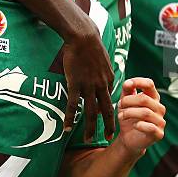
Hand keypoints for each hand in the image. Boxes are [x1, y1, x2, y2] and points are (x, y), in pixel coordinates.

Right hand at [63, 25, 114, 140]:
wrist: (83, 37)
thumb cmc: (91, 43)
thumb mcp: (102, 57)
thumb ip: (102, 68)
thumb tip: (101, 72)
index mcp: (109, 78)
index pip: (110, 98)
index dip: (109, 109)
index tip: (107, 119)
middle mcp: (102, 85)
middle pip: (106, 109)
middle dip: (108, 125)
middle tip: (108, 137)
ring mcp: (89, 86)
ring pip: (91, 112)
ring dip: (90, 127)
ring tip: (89, 139)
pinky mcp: (76, 84)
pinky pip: (73, 106)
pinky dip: (70, 118)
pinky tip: (67, 128)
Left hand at [115, 78, 165, 155]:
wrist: (127, 138)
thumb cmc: (128, 117)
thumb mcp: (125, 101)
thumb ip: (127, 90)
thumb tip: (128, 83)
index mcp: (153, 97)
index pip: (149, 84)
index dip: (138, 82)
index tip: (126, 85)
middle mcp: (159, 108)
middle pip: (144, 99)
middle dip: (128, 101)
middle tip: (119, 105)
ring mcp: (161, 121)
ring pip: (145, 112)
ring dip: (129, 113)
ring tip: (121, 116)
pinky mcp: (159, 134)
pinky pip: (150, 127)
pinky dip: (139, 125)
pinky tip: (134, 125)